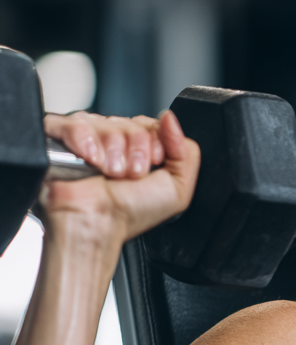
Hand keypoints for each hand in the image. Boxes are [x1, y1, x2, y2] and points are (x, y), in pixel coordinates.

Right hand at [38, 111, 200, 246]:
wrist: (97, 226)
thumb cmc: (132, 213)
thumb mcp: (177, 188)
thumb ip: (185, 151)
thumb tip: (171, 119)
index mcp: (140, 149)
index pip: (152, 124)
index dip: (155, 141)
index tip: (154, 163)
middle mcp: (115, 142)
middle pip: (130, 121)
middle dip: (136, 149)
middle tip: (132, 173)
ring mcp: (88, 139)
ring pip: (105, 120)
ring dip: (113, 149)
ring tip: (112, 173)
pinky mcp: (61, 139)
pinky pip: (73, 122)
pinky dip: (84, 138)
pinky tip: (92, 159)